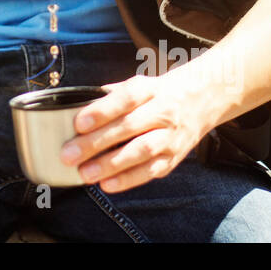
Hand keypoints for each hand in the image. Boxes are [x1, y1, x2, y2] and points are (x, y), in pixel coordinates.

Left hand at [59, 73, 213, 192]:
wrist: (201, 100)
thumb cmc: (158, 94)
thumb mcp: (138, 85)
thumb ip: (110, 96)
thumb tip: (76, 108)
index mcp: (149, 89)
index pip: (125, 98)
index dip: (102, 111)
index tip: (78, 124)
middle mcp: (162, 111)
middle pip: (128, 127)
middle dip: (96, 142)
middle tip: (69, 154)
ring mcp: (170, 136)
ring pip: (141, 151)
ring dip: (111, 165)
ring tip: (85, 173)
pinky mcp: (174, 157)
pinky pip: (151, 170)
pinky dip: (128, 179)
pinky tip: (107, 184)